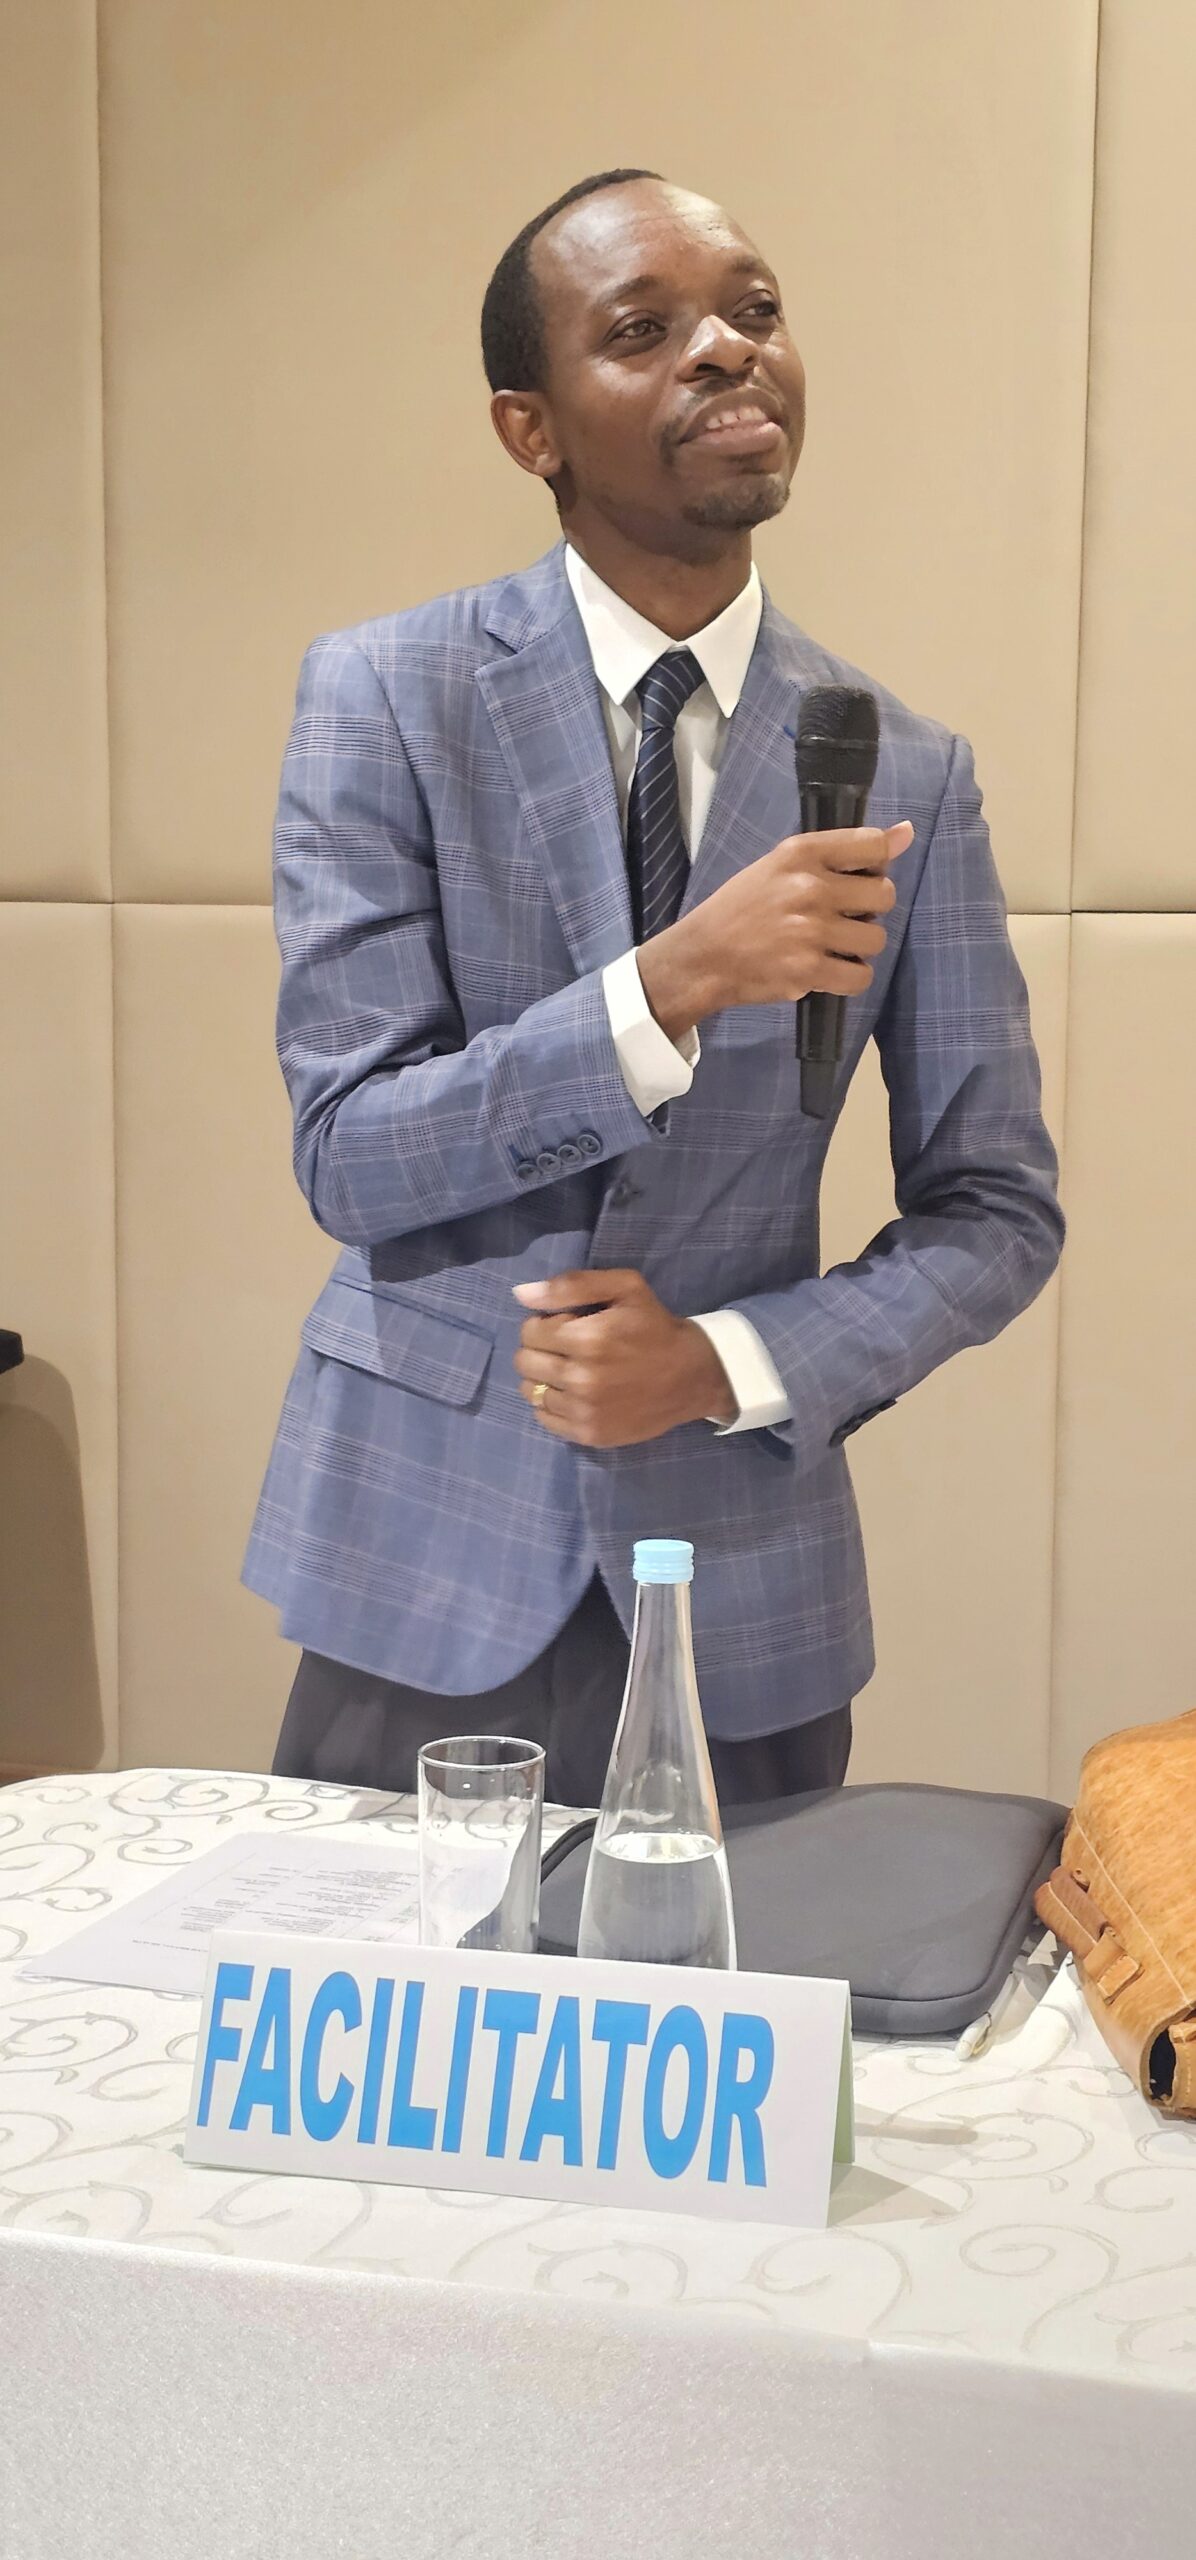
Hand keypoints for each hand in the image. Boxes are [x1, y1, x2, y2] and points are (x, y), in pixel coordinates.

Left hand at [513, 1269, 735, 1446]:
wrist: (692, 1376)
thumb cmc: (655, 1327)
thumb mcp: (625, 1288)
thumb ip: (571, 1285)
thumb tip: (521, 1294)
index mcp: (587, 1339)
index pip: (529, 1331)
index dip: (544, 1324)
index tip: (566, 1325)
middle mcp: (581, 1378)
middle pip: (524, 1362)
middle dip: (539, 1349)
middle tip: (566, 1348)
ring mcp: (584, 1411)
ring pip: (530, 1391)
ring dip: (543, 1377)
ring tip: (571, 1370)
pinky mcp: (589, 1434)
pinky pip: (543, 1418)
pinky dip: (550, 1404)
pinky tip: (573, 1394)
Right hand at [636, 819, 913, 1042]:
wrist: (703, 956)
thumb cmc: (743, 908)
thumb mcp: (783, 865)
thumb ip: (843, 851)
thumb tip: (907, 832)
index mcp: (801, 853)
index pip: (873, 847)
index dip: (875, 867)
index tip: (856, 880)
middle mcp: (809, 887)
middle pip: (884, 895)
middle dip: (869, 910)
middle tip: (842, 919)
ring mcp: (810, 931)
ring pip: (875, 939)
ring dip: (858, 947)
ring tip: (831, 947)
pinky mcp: (808, 971)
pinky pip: (860, 976)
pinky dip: (849, 978)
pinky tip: (828, 971)